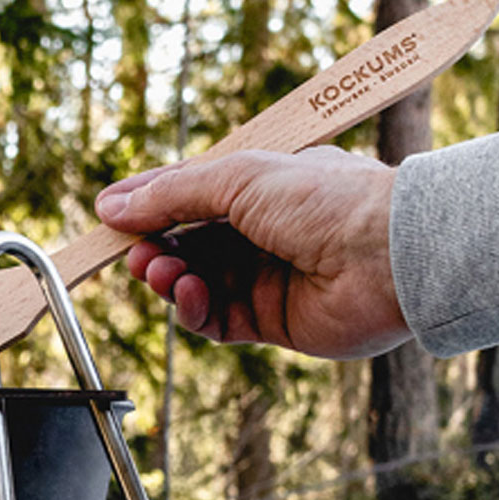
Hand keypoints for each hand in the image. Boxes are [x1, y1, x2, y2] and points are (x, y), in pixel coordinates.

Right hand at [95, 147, 409, 359]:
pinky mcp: (272, 322)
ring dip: (170, 279)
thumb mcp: (239, 177)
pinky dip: (194, 310)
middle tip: (133, 253)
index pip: (193, 196)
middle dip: (155, 248)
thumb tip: (112, 204)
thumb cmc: (329, 200)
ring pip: (196, 285)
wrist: (387, 254)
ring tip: (157, 271)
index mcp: (264, 186)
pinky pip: (216, 320)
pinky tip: (186, 293)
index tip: (111, 216)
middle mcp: (265, 233)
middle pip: (188, 245)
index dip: (152, 206)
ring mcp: (267, 279)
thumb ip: (173, 193)